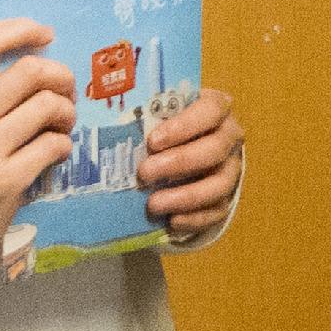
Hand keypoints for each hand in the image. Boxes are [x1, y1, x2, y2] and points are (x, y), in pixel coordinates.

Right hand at [0, 19, 74, 274]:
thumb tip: (28, 70)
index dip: (21, 30)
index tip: (45, 35)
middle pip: (30, 71)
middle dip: (60, 76)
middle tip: (66, 91)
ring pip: (48, 106)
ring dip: (67, 113)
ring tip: (62, 125)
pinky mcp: (5, 181)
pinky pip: (53, 145)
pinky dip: (64, 145)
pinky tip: (56, 152)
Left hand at [140, 86, 244, 244]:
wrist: (193, 148)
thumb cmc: (169, 125)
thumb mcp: (161, 112)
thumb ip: (144, 112)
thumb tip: (100, 111)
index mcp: (215, 108)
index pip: (211, 110)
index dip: (185, 126)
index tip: (153, 141)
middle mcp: (229, 136)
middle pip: (214, 150)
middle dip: (179, 163)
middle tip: (144, 173)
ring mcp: (231, 168)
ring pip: (219, 184)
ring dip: (186, 196)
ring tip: (153, 204)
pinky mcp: (227, 196)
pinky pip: (217, 210)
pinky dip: (194, 218)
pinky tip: (171, 222)